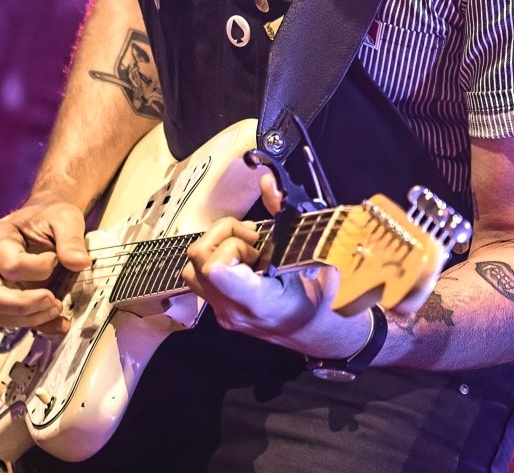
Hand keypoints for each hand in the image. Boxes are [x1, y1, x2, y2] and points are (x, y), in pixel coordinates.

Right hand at [0, 200, 90, 332]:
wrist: (47, 221)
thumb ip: (71, 239)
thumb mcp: (65, 219)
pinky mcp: (5, 300)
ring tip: (57, 307)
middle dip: (23, 305)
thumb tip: (80, 263)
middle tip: (53, 301)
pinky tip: (60, 323)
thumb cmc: (51, 217)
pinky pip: (12, 323)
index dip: (37, 269)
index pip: (9, 264)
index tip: (55, 260)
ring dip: (30, 319)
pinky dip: (37, 327)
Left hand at [179, 173, 369, 359]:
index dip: (230, 243)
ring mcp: (222, 312)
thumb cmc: (321, 300)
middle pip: (198, 259)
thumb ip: (285, 215)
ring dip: (217, 248)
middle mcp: (232, 310)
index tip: (258, 244)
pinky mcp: (218, 309)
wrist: (318, 334)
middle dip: (224, 237)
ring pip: (192, 268)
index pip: (216, 270)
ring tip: (248, 252)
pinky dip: (218, 259)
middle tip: (255, 242)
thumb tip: (266, 180)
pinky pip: (201, 277)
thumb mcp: (312, 255)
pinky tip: (245, 263)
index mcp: (257, 302)